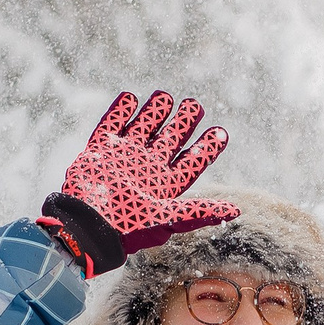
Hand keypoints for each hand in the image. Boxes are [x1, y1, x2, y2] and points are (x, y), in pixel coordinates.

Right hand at [39, 91, 237, 275]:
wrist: (87, 226)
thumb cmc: (129, 227)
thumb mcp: (169, 220)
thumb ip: (200, 211)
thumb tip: (236, 211)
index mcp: (165, 184)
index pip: (192, 161)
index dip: (207, 147)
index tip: (221, 132)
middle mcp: (147, 168)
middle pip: (169, 140)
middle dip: (183, 123)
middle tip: (195, 105)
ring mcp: (123, 157)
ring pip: (143, 128)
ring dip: (154, 112)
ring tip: (166, 96)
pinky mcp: (100, 150)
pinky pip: (111, 125)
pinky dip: (120, 111)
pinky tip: (131, 98)